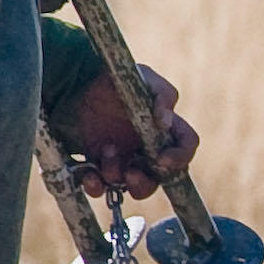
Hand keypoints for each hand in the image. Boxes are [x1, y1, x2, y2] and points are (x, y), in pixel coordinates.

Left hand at [55, 62, 198, 198]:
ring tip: (104, 154)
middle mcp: (148, 147)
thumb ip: (162, 94)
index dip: (180, 157)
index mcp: (165, 127)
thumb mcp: (143, 78)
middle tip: (131, 174)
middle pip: (158, 178)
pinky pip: (100, 186)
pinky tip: (89, 176)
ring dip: (118, 178)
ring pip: (129, 186)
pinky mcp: (97, 164)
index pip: (185, 145)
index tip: (162, 160)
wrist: (77, 83)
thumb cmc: (116, 78)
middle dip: (145, 183)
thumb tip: (166, 121)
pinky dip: (95, 186)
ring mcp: (123, 158)